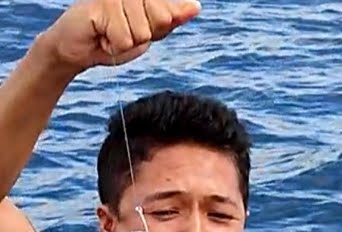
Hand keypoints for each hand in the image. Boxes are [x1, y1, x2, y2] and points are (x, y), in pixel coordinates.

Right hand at [34, 0, 200, 75]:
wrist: (78, 49)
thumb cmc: (114, 38)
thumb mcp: (150, 32)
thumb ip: (171, 19)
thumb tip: (195, 6)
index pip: (170, 14)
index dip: (157, 29)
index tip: (137, 28)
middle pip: (161, 20)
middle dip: (144, 35)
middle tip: (122, 31)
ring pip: (143, 32)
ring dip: (127, 41)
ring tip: (110, 33)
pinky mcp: (102, 5)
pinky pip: (125, 39)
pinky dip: (114, 45)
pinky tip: (101, 35)